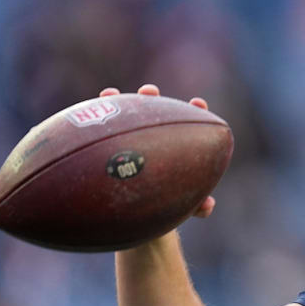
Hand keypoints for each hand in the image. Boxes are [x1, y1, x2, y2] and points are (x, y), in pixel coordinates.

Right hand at [99, 83, 216, 217]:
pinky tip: (96, 103)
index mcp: (174, 148)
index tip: (197, 102)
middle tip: (148, 92)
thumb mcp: (179, 206)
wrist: (131, 213)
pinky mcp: (104, 146)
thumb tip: (208, 206)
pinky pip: (99, 132)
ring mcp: (127, 141)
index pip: (186, 123)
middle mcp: (150, 139)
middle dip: (151, 100)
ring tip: (111, 94)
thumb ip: (195, 206)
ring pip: (124, 119)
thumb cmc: (162, 206)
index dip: (193, 111)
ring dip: (120, 105)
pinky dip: (97, 118)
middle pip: (151, 114)